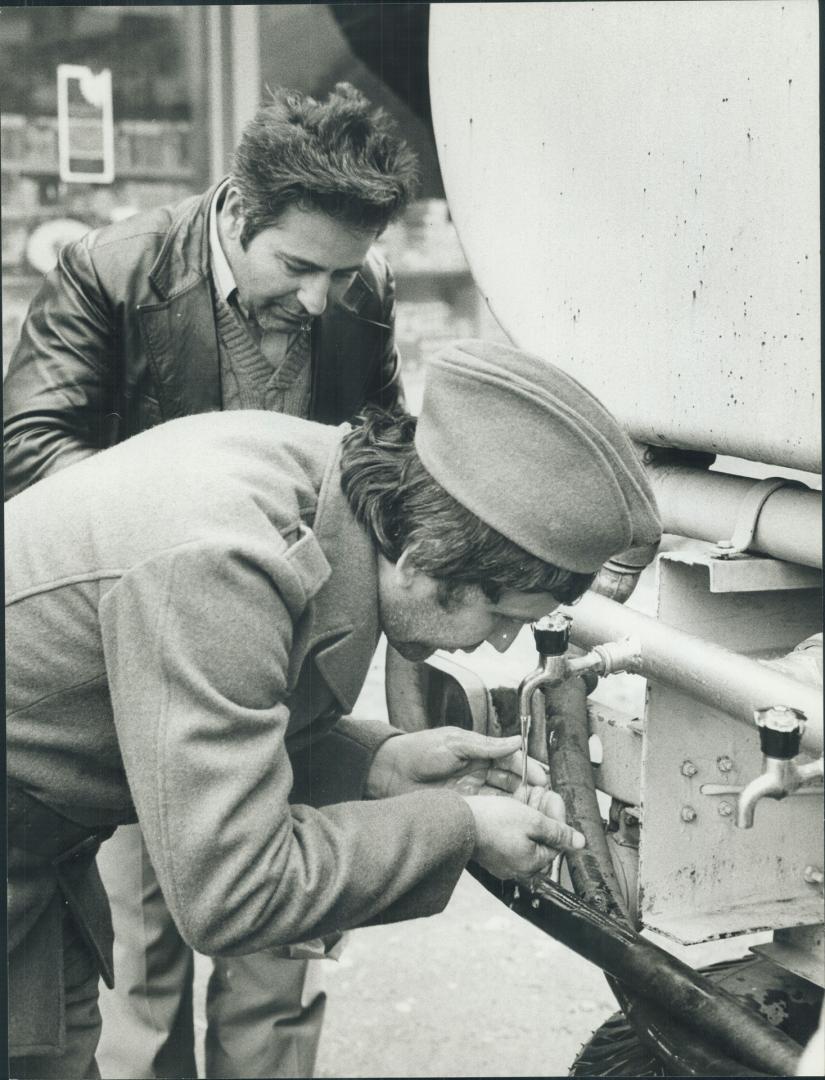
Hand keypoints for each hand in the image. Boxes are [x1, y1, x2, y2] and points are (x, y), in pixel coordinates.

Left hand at [366, 728, 546, 799]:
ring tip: (534, 814)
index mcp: (480, 752)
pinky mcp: (464, 808)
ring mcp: (472, 791)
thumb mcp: (455, 742)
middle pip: (512, 782)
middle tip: (545, 802)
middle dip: (530, 791)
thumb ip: (486, 745)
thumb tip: (516, 741)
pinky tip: (513, 823)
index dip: (528, 769)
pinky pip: (489, 813)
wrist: (389, 772)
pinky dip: (502, 817)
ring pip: (504, 799)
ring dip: (519, 806)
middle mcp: (479, 772)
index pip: (512, 760)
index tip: (542, 780)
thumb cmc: (418, 750)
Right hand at [463, 795, 584, 879]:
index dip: (558, 817)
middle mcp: (518, 866)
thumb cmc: (492, 822)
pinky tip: (511, 804)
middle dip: (544, 813)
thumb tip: (580, 843)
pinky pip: (509, 836)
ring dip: (529, 813)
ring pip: (525, 835)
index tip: (553, 799)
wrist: (457, 822)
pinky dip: (514, 820)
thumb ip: (558, 831)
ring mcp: (502, 860)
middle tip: (541, 794)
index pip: (557, 842)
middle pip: (541, 838)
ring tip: (526, 794)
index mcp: (531, 863)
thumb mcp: (532, 821)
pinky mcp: (490, 851)